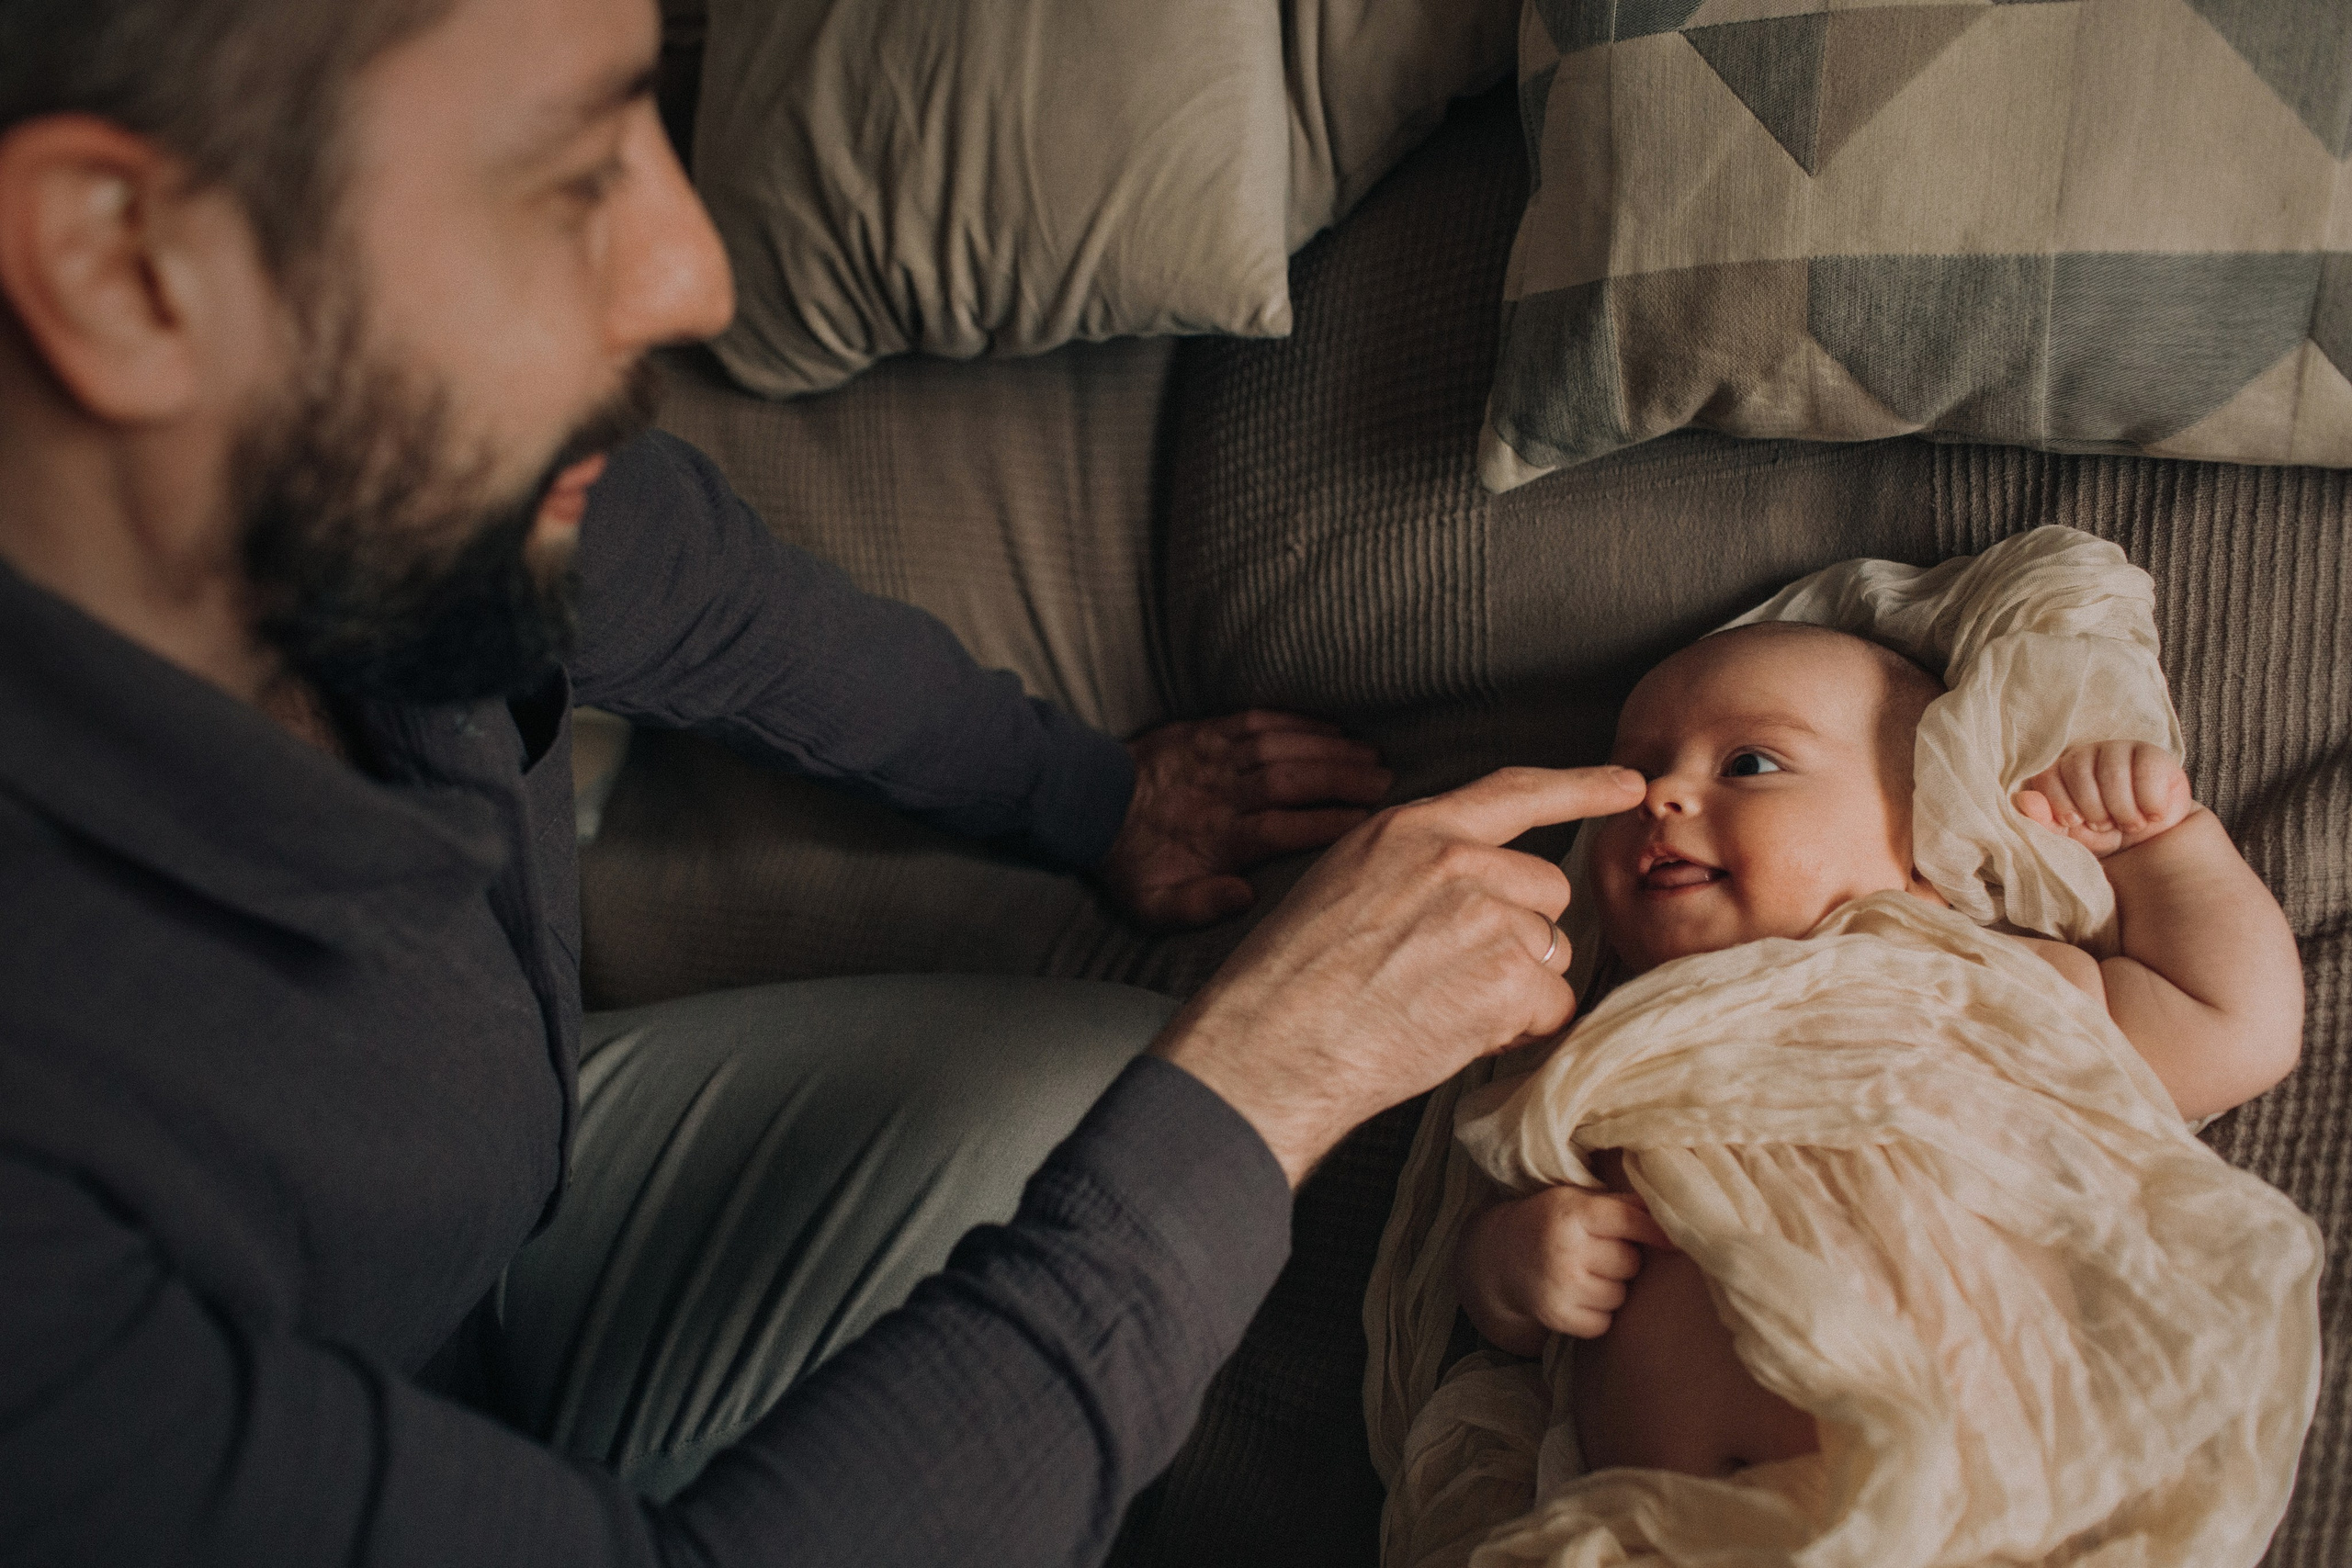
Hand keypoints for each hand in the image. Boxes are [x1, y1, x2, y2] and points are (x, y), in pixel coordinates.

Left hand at [1100, 710, 1392, 929]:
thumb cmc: (1131, 863)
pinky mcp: (1205, 730)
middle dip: (1343, 780)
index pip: (1282, 828)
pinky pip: (1257, 719)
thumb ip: (1199, 907)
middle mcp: (1221, 792)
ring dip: (1329, 748)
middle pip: (1291, 781)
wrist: (1088, 805)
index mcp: (1216, 837)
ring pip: (1280, 746)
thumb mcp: (1153, 905)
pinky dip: (1295, 719)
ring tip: (1372, 755)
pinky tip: (1331, 724)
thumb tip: (1247, 897)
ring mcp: (1214, 756)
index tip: (1367, 825)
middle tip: (1387, 784)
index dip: (1326, 824)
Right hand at [1151, 765, 1648, 1184]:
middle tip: (1449, 976)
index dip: (1580, 786)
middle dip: (1521, 937)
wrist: (1268, 1045)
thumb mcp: (1346, 885)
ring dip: (1516, 988)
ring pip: (1551, 952)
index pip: (1514, 792)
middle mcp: (1455, 859)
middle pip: (1546, 890)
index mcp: (1411, 829)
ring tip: (1437, 1007)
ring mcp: (1485, 914)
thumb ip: (1417, 870)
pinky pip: (1552, 1006)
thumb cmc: (1291, 982)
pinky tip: (1453, 1033)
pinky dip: (1518, 1031)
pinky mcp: (1506, 976)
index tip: (1628, 784)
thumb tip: (1477, 891)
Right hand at [1456, 1184, 1673, 1354]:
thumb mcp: (1575, 1200)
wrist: (1498, 1256)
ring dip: (1612, 1287)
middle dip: (1623, 1259)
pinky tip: (1579, 1296)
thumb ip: (1619, 1204)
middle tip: (1599, 1253)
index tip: (1676, 1240)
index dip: (1656, 1231)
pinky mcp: (1558, 1317)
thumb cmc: (1549, 1223)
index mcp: (1570, 1213)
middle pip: (1630, 1262)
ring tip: (1586, 1274)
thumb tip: (1672, 1214)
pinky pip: (1605, 1321)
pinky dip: (1599, 1313)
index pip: (1629, 1221)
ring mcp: (1561, 1287)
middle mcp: (1565, 1249)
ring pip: (1620, 1294)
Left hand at [2014, 741, 2194, 857]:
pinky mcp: (2153, 755)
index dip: (2061, 805)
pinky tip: (2151, 815)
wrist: (2149, 842)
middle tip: (2106, 825)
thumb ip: (2044, 820)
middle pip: (2079, 773)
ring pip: (2113, 775)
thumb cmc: (2103, 834)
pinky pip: (2147, 774)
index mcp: (2060, 770)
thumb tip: (2025, 799)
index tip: (2076, 822)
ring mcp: (2120, 749)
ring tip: (2129, 824)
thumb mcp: (2069, 835)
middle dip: (2094, 810)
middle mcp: (2087, 753)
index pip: (2047, 776)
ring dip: (2123, 812)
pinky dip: (2149, 805)